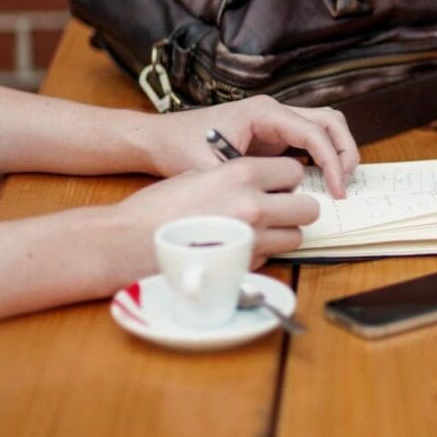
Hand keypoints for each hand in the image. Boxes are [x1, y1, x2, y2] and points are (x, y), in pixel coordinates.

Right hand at [114, 157, 319, 268]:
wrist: (128, 242)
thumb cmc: (158, 207)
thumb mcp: (199, 174)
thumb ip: (236, 178)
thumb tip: (263, 184)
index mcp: (241, 173)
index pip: (294, 170)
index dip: (287, 179)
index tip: (278, 184)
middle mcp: (254, 205)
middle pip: (308, 208)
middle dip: (296, 208)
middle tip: (279, 209)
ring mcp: (252, 239)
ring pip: (296, 237)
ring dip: (283, 233)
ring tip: (258, 230)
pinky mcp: (245, 266)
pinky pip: (272, 257)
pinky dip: (263, 253)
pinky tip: (238, 247)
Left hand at [141, 95, 358, 197]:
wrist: (160, 138)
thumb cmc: (180, 147)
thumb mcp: (210, 170)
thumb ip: (244, 184)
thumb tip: (276, 204)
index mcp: (264, 112)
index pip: (314, 132)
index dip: (332, 162)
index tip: (336, 190)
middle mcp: (275, 111)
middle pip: (330, 121)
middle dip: (345, 152)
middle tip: (345, 185)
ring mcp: (277, 122)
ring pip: (325, 127)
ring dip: (338, 152)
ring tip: (338, 184)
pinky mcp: (275, 135)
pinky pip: (311, 141)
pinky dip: (323, 158)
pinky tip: (320, 184)